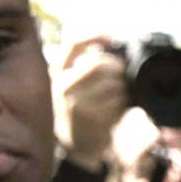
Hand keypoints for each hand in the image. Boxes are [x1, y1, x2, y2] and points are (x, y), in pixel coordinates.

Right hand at [57, 37, 128, 166]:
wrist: (73, 145)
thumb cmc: (75, 109)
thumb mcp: (68, 85)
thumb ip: (81, 66)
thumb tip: (108, 45)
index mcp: (57, 72)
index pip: (73, 45)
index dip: (93, 36)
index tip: (110, 37)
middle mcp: (64, 86)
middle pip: (99, 64)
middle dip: (116, 67)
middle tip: (122, 73)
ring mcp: (77, 103)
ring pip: (111, 84)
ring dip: (122, 87)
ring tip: (119, 94)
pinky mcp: (92, 118)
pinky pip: (117, 103)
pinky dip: (123, 103)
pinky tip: (118, 108)